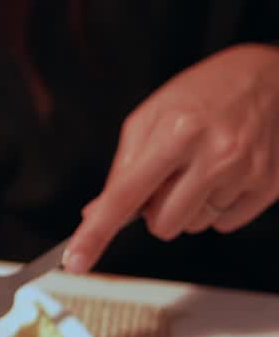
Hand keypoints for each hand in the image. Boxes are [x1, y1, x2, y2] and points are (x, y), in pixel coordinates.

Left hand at [64, 44, 278, 272]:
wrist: (270, 77)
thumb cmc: (206, 93)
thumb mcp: (153, 115)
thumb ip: (123, 166)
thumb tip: (96, 212)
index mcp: (178, 131)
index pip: (126, 194)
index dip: (97, 232)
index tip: (76, 260)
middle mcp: (214, 154)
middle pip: (162, 225)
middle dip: (157, 209)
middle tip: (171, 175)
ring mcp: (245, 174)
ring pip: (194, 227)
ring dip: (190, 205)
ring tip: (204, 166)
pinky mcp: (267, 187)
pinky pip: (224, 224)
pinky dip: (218, 206)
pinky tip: (226, 175)